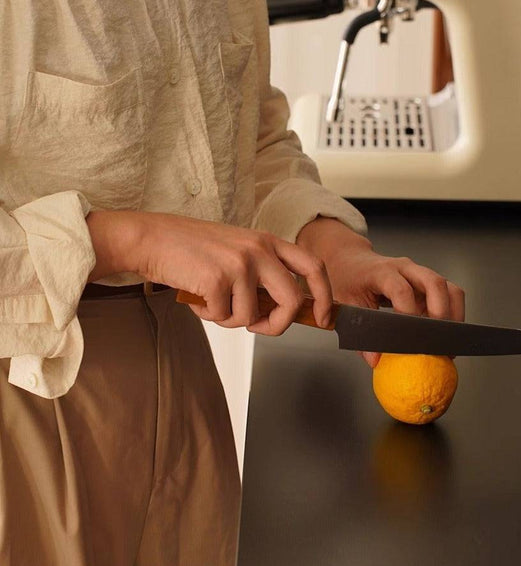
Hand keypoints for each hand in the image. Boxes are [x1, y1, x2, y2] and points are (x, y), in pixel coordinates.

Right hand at [87, 209, 333, 334]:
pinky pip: (222, 317)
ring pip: (250, 316)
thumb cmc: (191, 248)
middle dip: (277, 324)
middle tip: (258, 327)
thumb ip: (262, 274)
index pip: (313, 267)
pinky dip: (207, 314)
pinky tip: (195, 296)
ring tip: (210, 299)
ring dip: (229, 318)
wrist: (151, 238)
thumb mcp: (237, 251)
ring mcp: (239, 264)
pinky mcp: (217, 279)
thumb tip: (283, 311)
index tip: (323, 316)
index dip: (324, 295)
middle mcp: (259, 250)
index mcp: (268, 241)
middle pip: (291, 301)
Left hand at [296, 217, 464, 367]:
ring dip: (453, 315)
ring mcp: (420, 274)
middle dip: (441, 313)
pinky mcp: (428, 282)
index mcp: (381, 272)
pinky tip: (443, 335)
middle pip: (435, 283)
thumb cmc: (348, 280)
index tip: (408, 338)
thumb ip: (360, 334)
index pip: (401, 289)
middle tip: (437, 341)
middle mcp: (405, 268)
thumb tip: (375, 361)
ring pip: (449, 288)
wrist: (351, 260)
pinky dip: (452, 314)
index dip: (408, 313)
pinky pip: (449, 294)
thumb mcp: (347, 306)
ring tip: (447, 341)